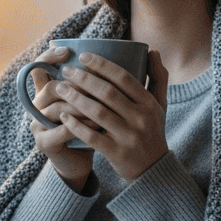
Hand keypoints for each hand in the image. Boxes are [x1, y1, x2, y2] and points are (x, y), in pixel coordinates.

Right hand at [25, 46, 94, 192]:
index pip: (38, 68)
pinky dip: (83, 126)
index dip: (49, 57)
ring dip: (84, 106)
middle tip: (100, 84)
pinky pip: (64, 129)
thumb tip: (110, 57)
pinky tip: (100, 124)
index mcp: (45, 93)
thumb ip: (91, 83)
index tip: (67, 51)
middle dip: (78, 85)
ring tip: (107, 105)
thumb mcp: (88, 102)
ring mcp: (37, 125)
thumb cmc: (88, 127)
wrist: (79, 159)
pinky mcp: (43, 143)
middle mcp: (37, 106)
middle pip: (52, 87)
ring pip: (59, 108)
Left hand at [53, 50, 169, 182]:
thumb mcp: (160, 105)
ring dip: (76, 99)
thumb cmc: (152, 131)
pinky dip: (76, 126)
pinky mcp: (117, 153)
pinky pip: (92, 137)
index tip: (82, 56)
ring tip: (60, 88)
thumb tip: (153, 50)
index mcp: (149, 103)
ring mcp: (129, 137)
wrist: (153, 170)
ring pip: (98, 113)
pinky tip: (63, 116)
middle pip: (108, 93)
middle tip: (66, 70)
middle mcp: (141, 118)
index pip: (124, 78)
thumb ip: (158, 77)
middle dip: (84, 79)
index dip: (102, 65)